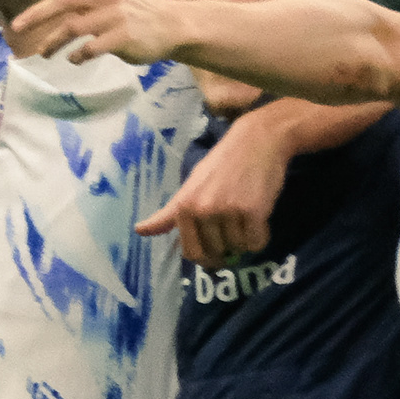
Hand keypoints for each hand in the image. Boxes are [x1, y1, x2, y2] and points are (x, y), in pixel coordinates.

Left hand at [4, 0, 171, 65]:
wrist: (169, 26)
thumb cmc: (128, 9)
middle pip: (66, 0)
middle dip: (37, 13)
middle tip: (16, 27)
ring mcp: (115, 15)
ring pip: (73, 27)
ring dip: (52, 43)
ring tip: (43, 53)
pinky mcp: (122, 36)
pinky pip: (90, 48)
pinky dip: (77, 56)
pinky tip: (74, 59)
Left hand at [143, 112, 284, 265]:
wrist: (256, 140)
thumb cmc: (221, 164)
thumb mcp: (190, 187)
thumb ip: (168, 214)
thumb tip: (139, 231)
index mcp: (183, 207)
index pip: (191, 252)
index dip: (205, 258)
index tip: (215, 255)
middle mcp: (202, 210)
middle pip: (215, 253)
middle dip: (226, 251)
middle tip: (234, 234)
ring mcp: (227, 210)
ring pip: (237, 248)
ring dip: (244, 241)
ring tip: (245, 219)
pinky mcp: (253, 210)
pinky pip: (256, 241)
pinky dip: (260, 236)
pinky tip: (258, 220)